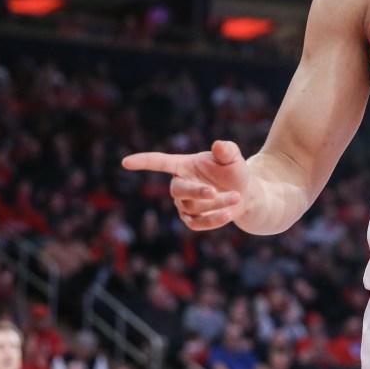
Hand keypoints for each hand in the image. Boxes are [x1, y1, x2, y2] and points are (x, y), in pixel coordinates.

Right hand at [122, 140, 248, 230]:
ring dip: (216, 203)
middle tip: (214, 191)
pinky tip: (227, 214)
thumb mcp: (233, 158)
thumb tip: (219, 145)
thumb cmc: (234, 171)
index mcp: (184, 165)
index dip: (143, 161)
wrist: (244, 194)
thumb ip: (227, 150)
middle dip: (196, 192)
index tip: (125, 162)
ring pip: (193, 207)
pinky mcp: (192, 220)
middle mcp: (180, 184)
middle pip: (177, 190)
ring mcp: (184, 204)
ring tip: (236, 196)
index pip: (159, 162)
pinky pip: (197, 223)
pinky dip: (213, 220)